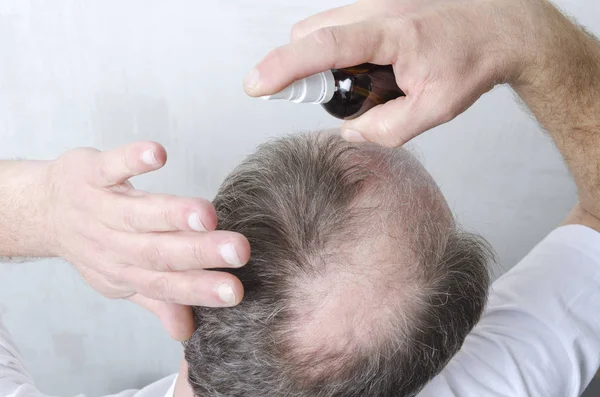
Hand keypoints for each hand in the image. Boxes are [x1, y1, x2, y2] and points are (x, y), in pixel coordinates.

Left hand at [43, 141, 249, 339]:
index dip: (198, 289)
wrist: (42, 210)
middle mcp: (113, 244)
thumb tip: (187, 332)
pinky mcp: (92, 174)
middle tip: (237, 251)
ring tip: (205, 214)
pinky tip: (157, 154)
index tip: (234, 291)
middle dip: (199, 252)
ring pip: (138, 214)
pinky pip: (112, 167)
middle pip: (158, 251)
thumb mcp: (123, 278)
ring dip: (171, 214)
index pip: (165, 285)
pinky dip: (132, 161)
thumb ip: (159, 300)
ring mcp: (101, 208)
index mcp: (126, 271)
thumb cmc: (94, 242)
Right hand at [244, 0, 536, 146]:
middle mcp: (378, 8)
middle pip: (311, 33)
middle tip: (329, 97)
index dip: (284, 67)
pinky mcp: (379, 4)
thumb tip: (351, 131)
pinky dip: (342, 50)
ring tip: (365, 83)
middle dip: (304, 67)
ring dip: (326, 60)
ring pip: (324, 28)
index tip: (256, 86)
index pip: (324, 46)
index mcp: (393, 32)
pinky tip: (374, 68)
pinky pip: (342, 25)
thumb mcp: (437, 108)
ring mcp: (378, 2)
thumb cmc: (475, 59)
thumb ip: (388, 128)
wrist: (504, 24)